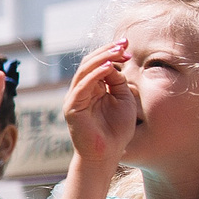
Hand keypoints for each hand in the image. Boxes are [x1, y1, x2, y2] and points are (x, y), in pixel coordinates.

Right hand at [61, 40, 137, 167]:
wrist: (106, 154)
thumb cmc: (116, 130)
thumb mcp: (124, 100)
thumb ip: (118, 83)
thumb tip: (114, 65)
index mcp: (93, 88)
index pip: (98, 64)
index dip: (111, 52)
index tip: (127, 44)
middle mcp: (81, 91)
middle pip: (89, 64)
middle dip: (107, 51)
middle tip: (123, 44)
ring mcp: (75, 98)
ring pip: (84, 71)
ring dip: (102, 59)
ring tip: (118, 52)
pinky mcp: (72, 107)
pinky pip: (82, 86)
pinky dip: (95, 75)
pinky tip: (109, 67)